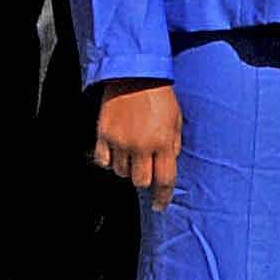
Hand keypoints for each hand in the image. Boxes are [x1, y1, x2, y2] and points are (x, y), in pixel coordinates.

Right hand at [95, 79, 182, 209]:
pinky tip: (116, 150)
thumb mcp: (176, 119)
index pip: (165, 180)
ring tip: (132, 150)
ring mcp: (120, 141)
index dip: (163, 197)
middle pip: (141, 181)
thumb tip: (168, 166)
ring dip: (128, 167)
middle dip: (145, 178)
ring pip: (121, 172)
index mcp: (163, 142)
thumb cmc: (160, 95)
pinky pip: (103, 161)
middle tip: (146, 166)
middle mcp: (141, 145)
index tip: (159, 206)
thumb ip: (173, 145)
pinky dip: (109, 160)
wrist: (134, 73)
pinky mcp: (103, 134)